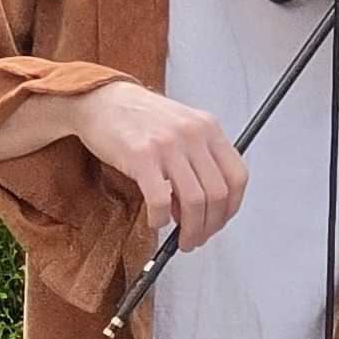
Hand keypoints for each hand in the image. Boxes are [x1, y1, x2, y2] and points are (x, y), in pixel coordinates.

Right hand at [70, 81, 249, 252]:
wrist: (102, 100)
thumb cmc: (139, 117)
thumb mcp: (180, 128)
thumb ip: (197, 162)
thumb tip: (204, 208)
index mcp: (208, 128)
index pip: (237, 177)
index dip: (231, 208)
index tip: (219, 221)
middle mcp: (193, 134)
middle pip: (218, 195)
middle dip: (210, 226)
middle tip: (197, 237)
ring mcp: (168, 145)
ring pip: (194, 202)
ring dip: (189, 230)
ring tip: (180, 238)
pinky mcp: (142, 157)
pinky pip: (161, 201)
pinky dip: (160, 220)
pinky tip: (156, 220)